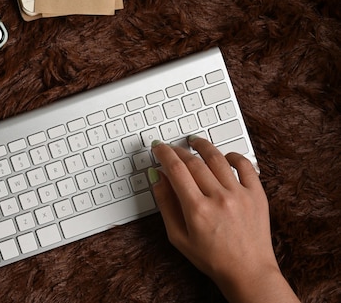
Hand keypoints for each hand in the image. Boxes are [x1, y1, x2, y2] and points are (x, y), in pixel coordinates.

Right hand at [150, 137, 298, 302]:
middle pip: (193, 161)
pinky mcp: (257, 195)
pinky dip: (233, 156)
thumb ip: (165, 204)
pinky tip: (224, 156)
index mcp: (197, 209)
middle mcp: (219, 198)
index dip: (163, 153)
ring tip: (194, 142)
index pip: (176, 169)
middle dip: (178, 150)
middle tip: (171, 148)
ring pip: (217, 158)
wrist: (248, 272)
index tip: (158, 147)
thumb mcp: (177, 237)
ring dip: (203, 146)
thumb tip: (157, 178)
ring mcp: (240, 195)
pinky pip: (245, 165)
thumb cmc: (212, 258)